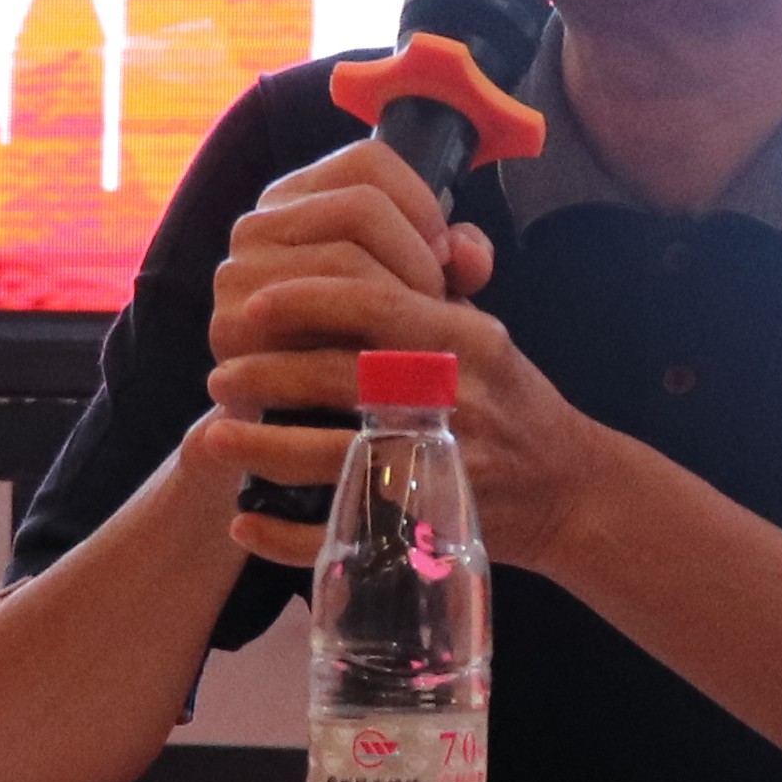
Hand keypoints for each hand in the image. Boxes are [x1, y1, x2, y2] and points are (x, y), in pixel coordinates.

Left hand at [188, 273, 614, 576]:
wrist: (568, 489)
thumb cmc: (511, 399)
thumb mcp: (484, 332)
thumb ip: (425, 290)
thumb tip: (348, 246)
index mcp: (464, 340)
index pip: (374, 301)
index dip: (305, 298)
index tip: (252, 305)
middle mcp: (455, 398)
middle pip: (339, 376)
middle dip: (266, 374)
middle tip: (219, 375)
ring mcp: (442, 465)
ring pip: (331, 457)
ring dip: (261, 448)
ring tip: (213, 438)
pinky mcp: (431, 526)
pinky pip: (344, 534)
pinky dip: (286, 535)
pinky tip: (244, 525)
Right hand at [203, 135, 492, 375]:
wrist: (297, 429)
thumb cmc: (366, 345)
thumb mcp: (415, 291)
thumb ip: (453, 260)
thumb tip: (469, 255)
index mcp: (297, 199)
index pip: (368, 164)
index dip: (422, 204)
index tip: (443, 255)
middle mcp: (257, 224)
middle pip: (362, 205)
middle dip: (416, 258)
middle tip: (433, 305)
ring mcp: (238, 273)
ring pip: (344, 257)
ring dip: (397, 298)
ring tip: (412, 334)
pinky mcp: (234, 326)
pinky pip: (314, 317)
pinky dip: (364, 339)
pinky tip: (385, 363)